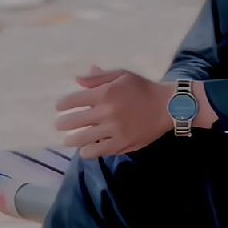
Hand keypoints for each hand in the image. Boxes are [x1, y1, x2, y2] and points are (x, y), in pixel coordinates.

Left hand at [56, 66, 173, 157]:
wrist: (167, 107)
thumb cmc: (143, 88)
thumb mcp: (122, 75)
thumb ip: (99, 78)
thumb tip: (77, 79)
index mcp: (104, 93)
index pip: (72, 100)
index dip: (62, 105)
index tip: (59, 108)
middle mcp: (106, 112)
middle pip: (72, 122)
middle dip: (62, 124)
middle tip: (60, 126)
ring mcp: (113, 130)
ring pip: (81, 139)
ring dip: (71, 140)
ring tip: (69, 141)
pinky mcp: (121, 143)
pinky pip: (97, 151)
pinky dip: (87, 151)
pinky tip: (85, 150)